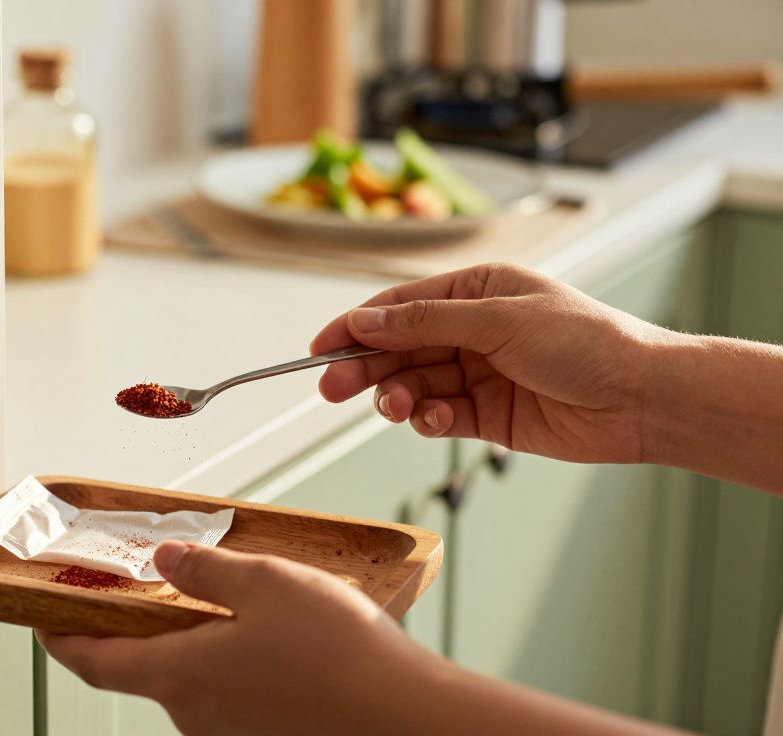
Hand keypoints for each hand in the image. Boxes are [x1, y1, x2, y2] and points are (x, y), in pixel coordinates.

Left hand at [37, 541, 440, 735]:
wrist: (409, 719)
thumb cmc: (340, 653)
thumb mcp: (266, 584)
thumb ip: (207, 569)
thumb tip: (166, 559)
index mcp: (180, 675)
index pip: (93, 662)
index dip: (59, 638)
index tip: (41, 617)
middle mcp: (196, 715)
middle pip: (146, 668)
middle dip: (146, 628)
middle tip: (159, 584)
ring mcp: (232, 734)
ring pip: (196, 680)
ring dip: (199, 643)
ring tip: (238, 601)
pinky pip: (234, 696)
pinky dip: (235, 664)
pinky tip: (276, 639)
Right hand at [310, 262, 665, 463]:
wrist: (642, 399)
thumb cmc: (586, 342)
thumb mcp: (498, 319)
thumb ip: (425, 322)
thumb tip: (366, 321)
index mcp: (476, 291)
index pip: (399, 306)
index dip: (356, 325)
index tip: (319, 347)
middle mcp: (473, 330)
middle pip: (399, 348)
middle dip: (365, 367)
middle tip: (331, 387)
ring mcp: (478, 373)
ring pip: (414, 384)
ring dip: (397, 396)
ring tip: (397, 407)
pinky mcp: (487, 415)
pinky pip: (439, 415)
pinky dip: (429, 419)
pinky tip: (435, 420)